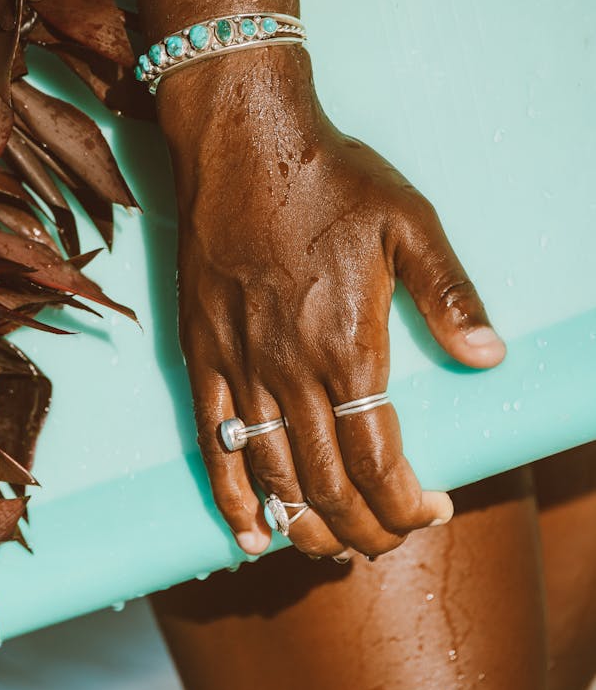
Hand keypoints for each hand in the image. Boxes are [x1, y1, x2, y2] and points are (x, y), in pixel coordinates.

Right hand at [157, 44, 505, 557]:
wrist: (242, 141)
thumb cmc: (329, 177)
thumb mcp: (409, 221)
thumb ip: (449, 293)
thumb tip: (490, 356)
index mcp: (347, 344)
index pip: (379, 461)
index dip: (406, 504)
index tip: (431, 513)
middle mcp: (289, 368)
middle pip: (327, 483)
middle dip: (363, 529)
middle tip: (386, 540)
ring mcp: (239, 364)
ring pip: (272, 475)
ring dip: (305, 525)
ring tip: (330, 548)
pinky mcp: (200, 351)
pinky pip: (213, 441)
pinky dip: (232, 494)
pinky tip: (249, 532)